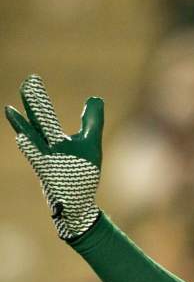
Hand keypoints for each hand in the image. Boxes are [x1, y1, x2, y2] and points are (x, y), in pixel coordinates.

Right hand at [5, 74, 103, 241]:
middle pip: (40, 122)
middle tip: (28, 83)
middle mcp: (48, 148)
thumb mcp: (90, 144)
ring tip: (9, 110)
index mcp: (55, 140)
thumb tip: (95, 97)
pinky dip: (30, 149)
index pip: (44, 116)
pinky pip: (39, 161)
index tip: (32, 79)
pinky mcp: (51, 175)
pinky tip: (21, 138)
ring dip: (23, 125)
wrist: (78, 202)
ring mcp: (48, 161)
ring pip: (34, 140)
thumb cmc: (82, 173)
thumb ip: (92, 121)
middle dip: (35, 104)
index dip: (38, 99)